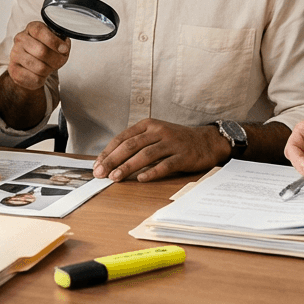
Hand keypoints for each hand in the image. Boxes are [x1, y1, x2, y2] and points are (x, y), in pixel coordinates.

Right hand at [7, 21, 69, 91]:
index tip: (64, 49)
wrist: (31, 66)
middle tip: (58, 62)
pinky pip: (34, 78)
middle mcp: (21, 39)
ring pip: (39, 67)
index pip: (40, 31)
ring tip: (48, 68)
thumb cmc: (45, 51)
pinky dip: (42, 79)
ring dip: (48, 70)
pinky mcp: (13, 70)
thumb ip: (62, 43)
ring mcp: (15, 54)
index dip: (54, 41)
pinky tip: (40, 74)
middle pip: (42, 51)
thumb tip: (63, 48)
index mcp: (32, 28)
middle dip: (55, 60)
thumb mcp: (56, 43)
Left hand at [92, 119, 226, 182]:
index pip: (123, 138)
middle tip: (100, 173)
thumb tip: (111, 161)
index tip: (97, 165)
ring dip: (128, 166)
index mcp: (148, 125)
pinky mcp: (184, 156)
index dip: (108, 152)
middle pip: (131, 146)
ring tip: (115, 177)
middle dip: (112, 160)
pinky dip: (152, 172)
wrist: (207, 141)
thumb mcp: (155, 135)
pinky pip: (165, 165)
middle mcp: (159, 131)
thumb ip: (137, 144)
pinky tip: (141, 179)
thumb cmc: (176, 140)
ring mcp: (172, 143)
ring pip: (145, 155)